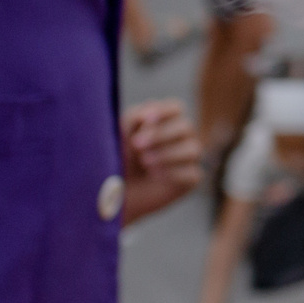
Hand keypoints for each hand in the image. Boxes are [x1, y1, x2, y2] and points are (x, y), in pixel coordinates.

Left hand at [120, 100, 202, 223]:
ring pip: (193, 149)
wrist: (111, 195)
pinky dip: (174, 173)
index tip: (146, 120)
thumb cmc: (115, 160)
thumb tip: (149, 114)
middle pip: (185, 127)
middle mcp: (180, 138)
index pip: (176, 108)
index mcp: (164, 122)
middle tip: (137, 145)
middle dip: (161, 135)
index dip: (164, 112)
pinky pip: (192, 173)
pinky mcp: (190, 180)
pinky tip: (155, 176)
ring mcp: (187, 159)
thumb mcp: (119, 135)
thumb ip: (133, 119)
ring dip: (167, 154)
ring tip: (145, 163)